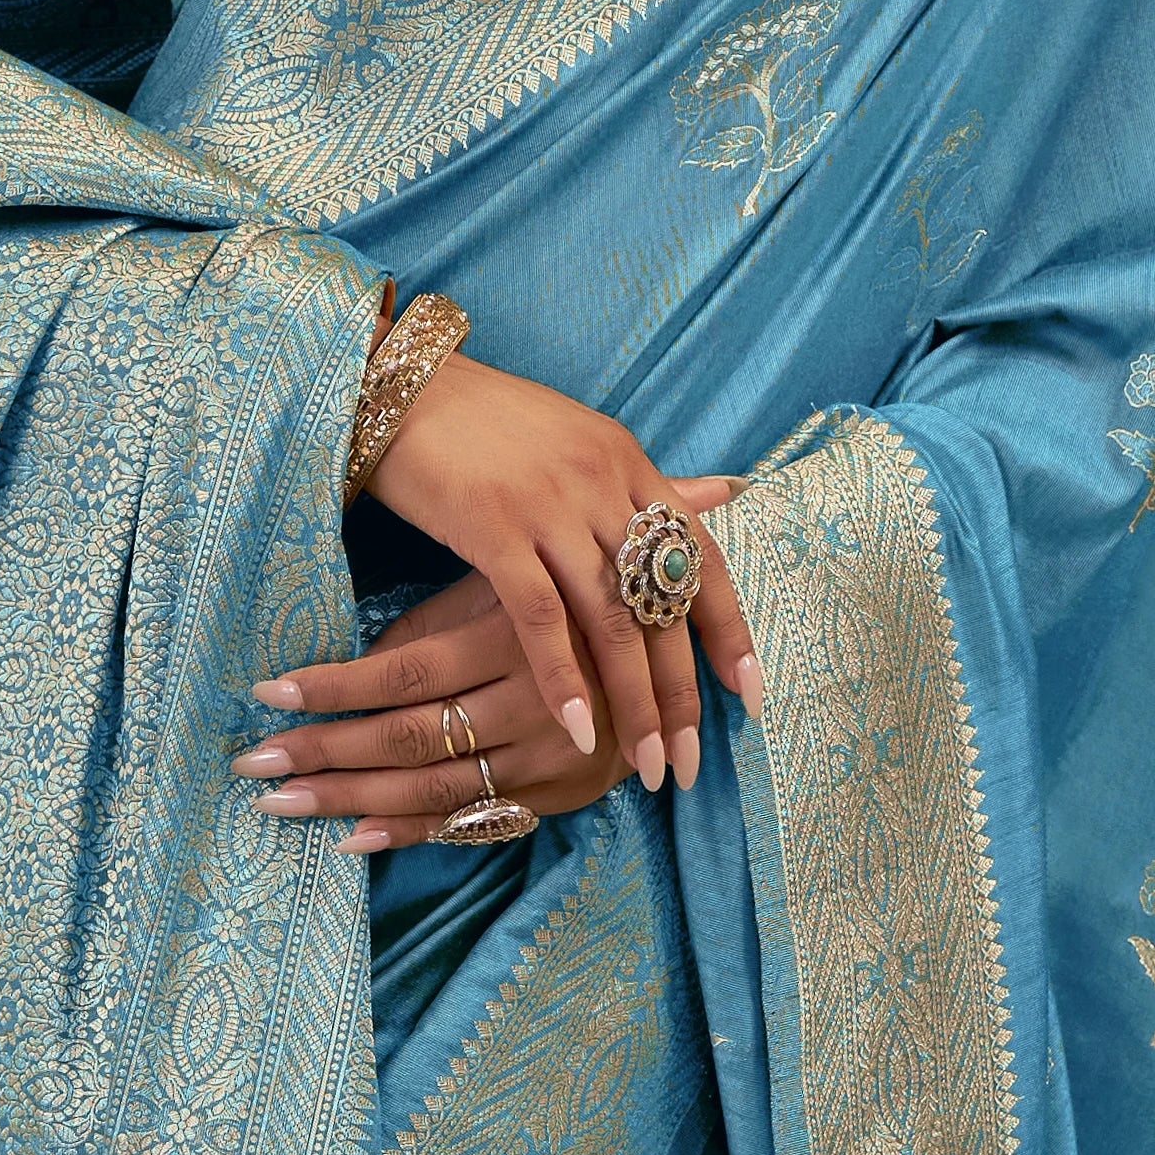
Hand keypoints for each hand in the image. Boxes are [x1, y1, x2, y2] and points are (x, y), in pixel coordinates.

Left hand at [234, 571, 633, 848]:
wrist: (676, 649)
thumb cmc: (572, 600)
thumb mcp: (512, 585)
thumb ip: (437, 623)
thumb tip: (354, 656)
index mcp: (516, 635)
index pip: (407, 669)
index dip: (336, 686)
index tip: (268, 691)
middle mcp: (532, 702)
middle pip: (410, 737)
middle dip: (324, 751)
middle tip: (252, 763)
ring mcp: (545, 757)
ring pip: (431, 787)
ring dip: (347, 798)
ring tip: (278, 801)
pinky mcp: (556, 795)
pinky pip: (470, 821)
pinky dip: (407, 832)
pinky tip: (349, 836)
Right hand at [262, 344, 759, 787]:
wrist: (403, 388)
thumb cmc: (489, 422)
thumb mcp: (581, 441)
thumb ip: (646, 484)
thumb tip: (728, 490)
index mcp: (628, 462)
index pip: (701, 557)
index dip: (730, 631)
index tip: (750, 696)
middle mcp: (602, 482)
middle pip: (662, 604)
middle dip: (682, 692)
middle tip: (693, 763)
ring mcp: (551, 505)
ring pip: (613, 621)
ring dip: (634, 704)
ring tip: (649, 766)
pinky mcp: (495, 528)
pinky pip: (542, 619)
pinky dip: (565, 680)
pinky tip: (579, 729)